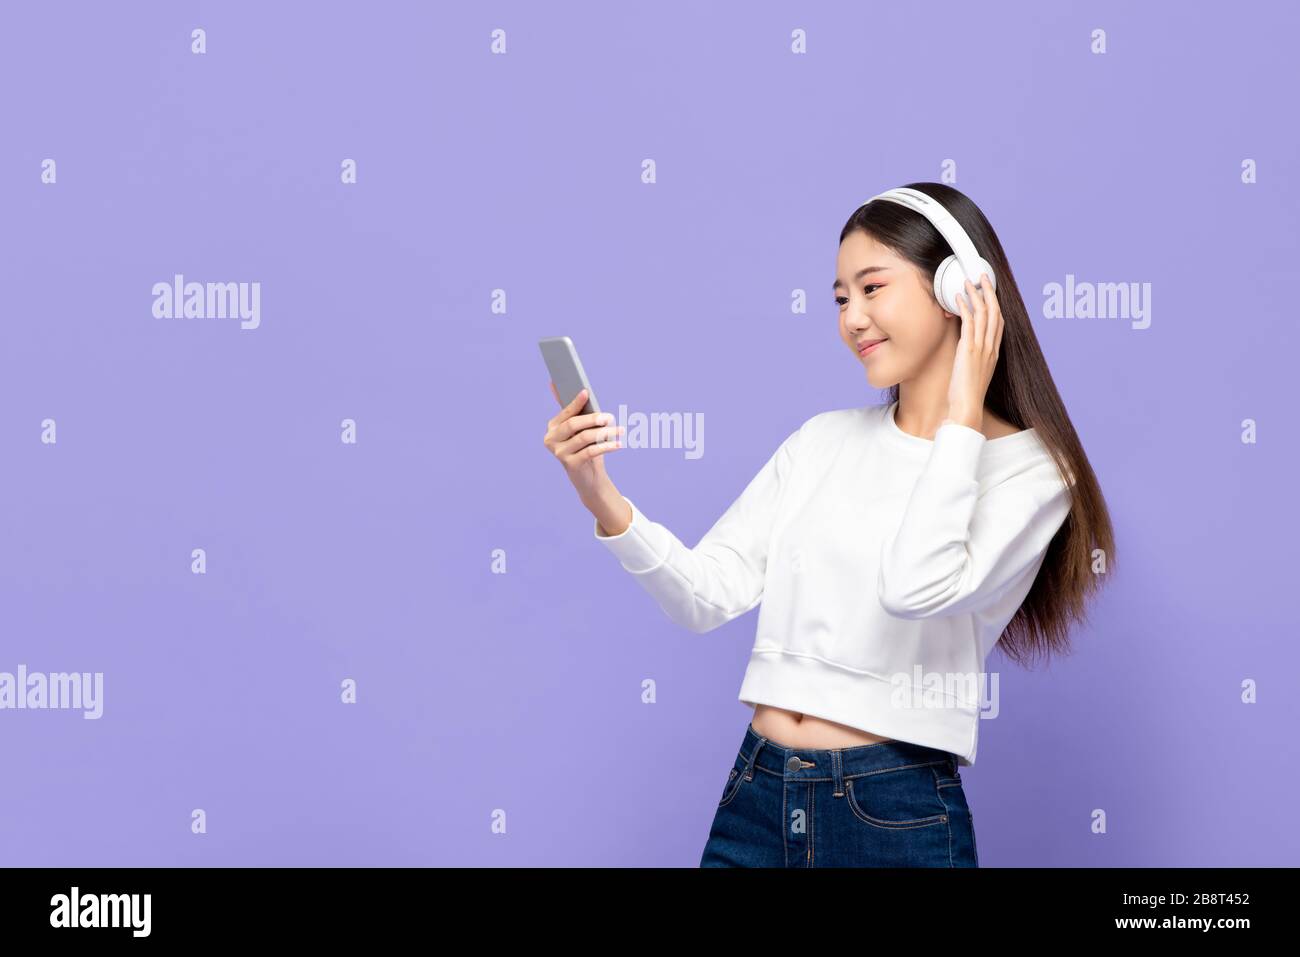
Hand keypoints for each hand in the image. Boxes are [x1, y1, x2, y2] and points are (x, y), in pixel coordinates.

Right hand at [544, 381, 624, 502]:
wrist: (588, 477)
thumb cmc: (585, 447)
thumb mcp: (581, 429)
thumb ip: (574, 410)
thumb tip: (557, 384)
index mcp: (552, 427)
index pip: (565, 413)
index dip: (576, 402)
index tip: (586, 392)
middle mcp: (551, 440)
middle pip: (573, 424)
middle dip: (593, 419)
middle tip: (610, 416)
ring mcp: (559, 453)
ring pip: (584, 438)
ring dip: (604, 433)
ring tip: (620, 430)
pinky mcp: (570, 465)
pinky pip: (591, 452)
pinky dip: (606, 446)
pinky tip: (619, 444)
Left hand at [946, 273, 1001, 430]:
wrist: (967, 407)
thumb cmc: (967, 394)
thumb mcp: (975, 373)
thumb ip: (974, 359)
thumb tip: (966, 350)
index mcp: (994, 353)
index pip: (999, 323)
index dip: (996, 304)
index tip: (990, 292)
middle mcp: (991, 348)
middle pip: (994, 313)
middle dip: (989, 292)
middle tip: (983, 277)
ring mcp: (981, 348)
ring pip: (983, 314)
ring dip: (976, 295)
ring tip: (968, 281)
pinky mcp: (969, 350)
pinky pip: (969, 323)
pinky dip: (965, 308)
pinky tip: (959, 298)